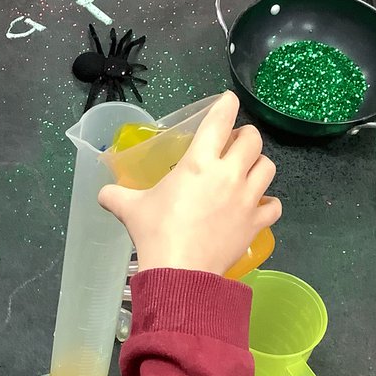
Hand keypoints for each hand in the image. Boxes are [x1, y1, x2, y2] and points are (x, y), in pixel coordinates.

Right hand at [98, 92, 280, 275]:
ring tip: (247, 172)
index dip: (227, 104)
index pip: (220, 120)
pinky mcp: (255, 223)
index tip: (228, 102)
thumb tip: (102, 194)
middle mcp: (228, 174)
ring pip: (268, 167)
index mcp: (198, 162)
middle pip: (253, 139)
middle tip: (233, 145)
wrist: (180, 273)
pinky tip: (257, 207)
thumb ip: (116, 196)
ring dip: (259, 165)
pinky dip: (268, 204)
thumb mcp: (130, 210)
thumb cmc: (156, 234)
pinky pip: (273, 206)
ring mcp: (246, 199)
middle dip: (245, 137)